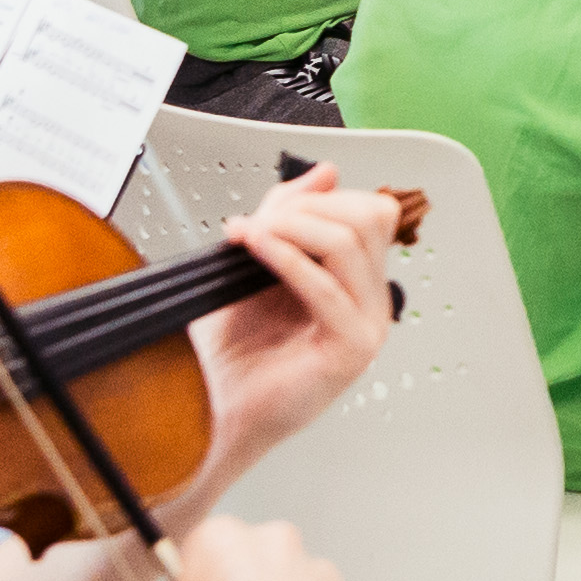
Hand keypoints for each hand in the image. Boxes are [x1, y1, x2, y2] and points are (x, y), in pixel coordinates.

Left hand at [191, 170, 409, 482]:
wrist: (211, 409)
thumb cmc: (231, 352)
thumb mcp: (256, 262)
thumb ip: (287, 215)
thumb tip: (327, 172)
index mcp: (356, 281)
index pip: (370, 212)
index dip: (321, 199)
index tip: (268, 211)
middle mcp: (369, 302)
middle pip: (366, 218)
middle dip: (304, 209)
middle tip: (257, 223)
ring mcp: (366, 326)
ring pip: (349, 242)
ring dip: (292, 228)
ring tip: (251, 236)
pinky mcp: (350, 350)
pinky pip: (326, 287)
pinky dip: (285, 258)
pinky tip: (253, 248)